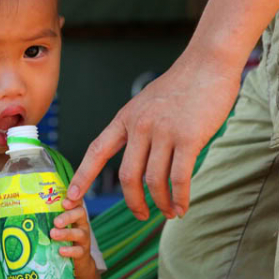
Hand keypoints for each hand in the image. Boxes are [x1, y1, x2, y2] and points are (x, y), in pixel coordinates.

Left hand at [51, 199, 94, 273]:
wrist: (75, 258)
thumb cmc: (61, 235)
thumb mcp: (56, 223)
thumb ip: (47, 215)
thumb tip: (25, 208)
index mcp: (74, 212)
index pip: (76, 200)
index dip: (73, 199)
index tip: (64, 202)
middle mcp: (81, 222)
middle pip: (80, 213)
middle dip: (68, 216)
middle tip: (56, 222)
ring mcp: (83, 237)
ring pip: (79, 233)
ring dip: (66, 233)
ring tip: (53, 234)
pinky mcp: (83, 251)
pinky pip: (79, 250)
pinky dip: (70, 250)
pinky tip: (60, 250)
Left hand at [65, 49, 240, 219]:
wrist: (207, 64)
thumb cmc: (181, 85)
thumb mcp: (147, 103)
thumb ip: (139, 128)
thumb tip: (140, 158)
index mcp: (125, 118)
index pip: (97, 150)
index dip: (83, 177)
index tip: (71, 198)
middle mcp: (140, 126)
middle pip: (127, 176)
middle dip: (133, 201)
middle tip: (141, 215)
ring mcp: (164, 132)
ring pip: (154, 180)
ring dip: (161, 203)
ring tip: (169, 212)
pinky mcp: (189, 138)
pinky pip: (179, 178)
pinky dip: (180, 198)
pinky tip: (182, 206)